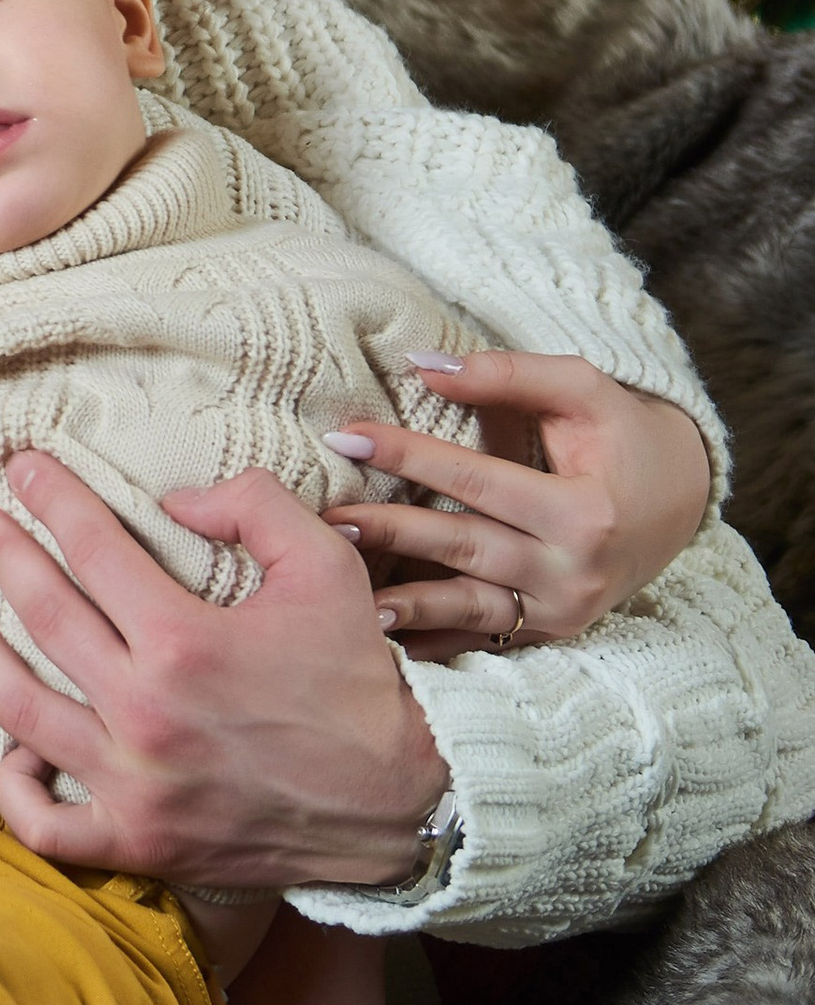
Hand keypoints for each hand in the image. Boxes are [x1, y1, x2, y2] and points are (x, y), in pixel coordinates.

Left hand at [0, 454, 448, 891]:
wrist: (405, 802)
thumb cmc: (361, 680)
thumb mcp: (327, 565)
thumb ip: (253, 506)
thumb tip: (176, 498)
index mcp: (185, 640)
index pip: (92, 550)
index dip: (50, 499)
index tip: (20, 469)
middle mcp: (146, 713)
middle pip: (42, 616)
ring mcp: (134, 786)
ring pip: (20, 711)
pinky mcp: (138, 843)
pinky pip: (47, 825)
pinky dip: (13, 790)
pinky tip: (6, 748)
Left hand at [324, 352, 714, 662]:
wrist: (679, 503)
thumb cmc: (624, 436)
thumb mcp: (582, 390)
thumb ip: (507, 375)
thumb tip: (424, 365)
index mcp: (584, 510)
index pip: (478, 478)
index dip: (410, 455)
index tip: (346, 435)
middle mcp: (574, 570)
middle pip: (464, 546)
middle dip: (390, 531)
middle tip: (325, 520)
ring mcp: (562, 611)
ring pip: (469, 607)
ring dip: (404, 600)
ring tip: (339, 590)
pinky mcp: (550, 633)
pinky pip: (483, 639)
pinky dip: (433, 639)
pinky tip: (380, 635)